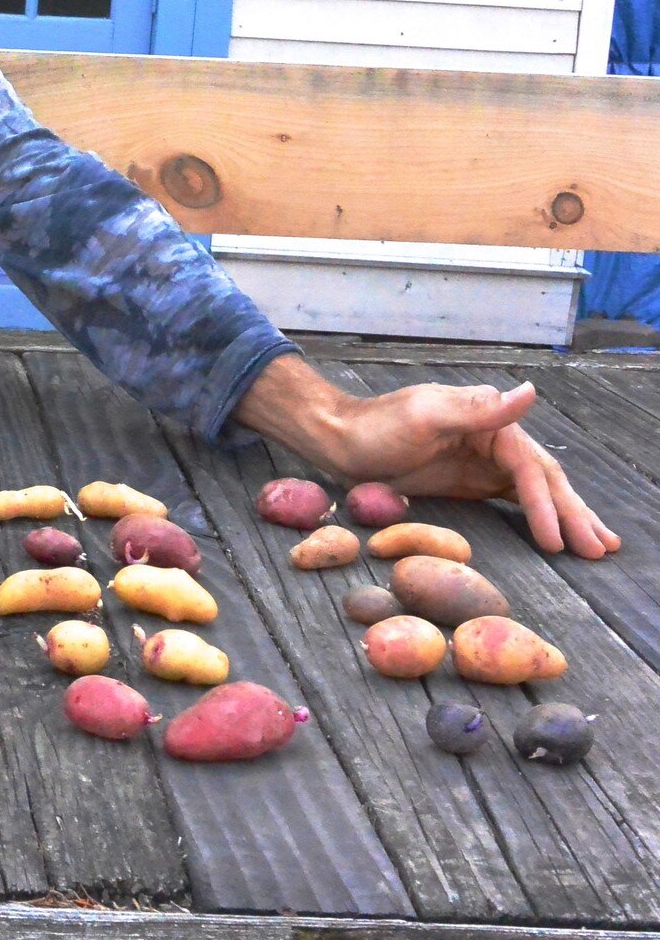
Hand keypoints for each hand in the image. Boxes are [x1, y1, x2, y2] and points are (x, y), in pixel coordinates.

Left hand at [235, 354, 619, 559]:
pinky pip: (513, 499)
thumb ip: (480, 410)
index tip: (559, 539)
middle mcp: (493, 435)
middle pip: (542, 477)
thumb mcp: (426, 415)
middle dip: (573, 513)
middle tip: (602, 549)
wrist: (340, 441)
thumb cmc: (376, 426)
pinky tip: (559, 535)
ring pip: (535, 490)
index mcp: (487, 417)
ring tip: (599, 547)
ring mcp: (482, 459)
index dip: (547, 502)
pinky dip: (538, 516)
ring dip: (566, 516)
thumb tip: (529, 392)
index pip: (527, 465)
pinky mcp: (470, 480)